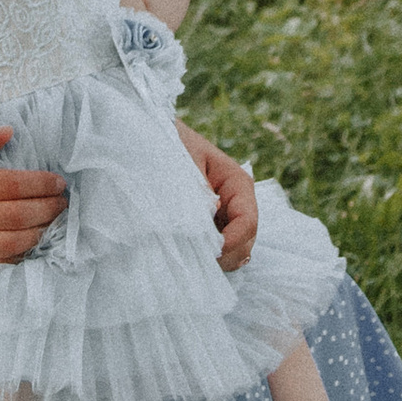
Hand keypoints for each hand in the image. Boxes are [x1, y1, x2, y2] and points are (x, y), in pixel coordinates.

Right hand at [0, 132, 66, 283]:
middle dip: (46, 208)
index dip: (40, 184)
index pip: (9, 184)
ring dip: (38, 231)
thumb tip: (9, 131)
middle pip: (15, 213)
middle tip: (64, 203)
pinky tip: (31, 243)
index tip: (59, 182)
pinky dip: (18, 253)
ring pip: (10, 240)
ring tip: (53, 222)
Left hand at [175, 119, 258, 270]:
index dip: (233, 241)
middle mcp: (237, 204)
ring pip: (234, 252)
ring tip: (189, 255)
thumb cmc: (172, 146)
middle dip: (225, 255)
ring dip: (217, 259)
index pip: (247, 222)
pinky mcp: (211, 229)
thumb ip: (197, 186)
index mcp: (237, 183)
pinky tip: (187, 253)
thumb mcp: (184, 160)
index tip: (210, 251)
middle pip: (246, 243)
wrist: (155, 141)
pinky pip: (217, 251)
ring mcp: (225, 219)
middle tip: (195, 258)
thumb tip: (211, 212)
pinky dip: (207, 258)